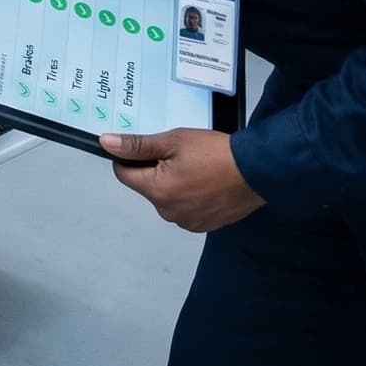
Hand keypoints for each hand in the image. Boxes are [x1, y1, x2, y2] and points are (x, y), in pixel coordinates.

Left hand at [100, 129, 263, 232]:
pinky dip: (190, 196)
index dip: (131, 158)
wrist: (258, 171)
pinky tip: (205, 182)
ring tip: (196, 168)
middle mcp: (168, 212)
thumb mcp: (173, 141)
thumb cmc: (218, 155)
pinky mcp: (203, 224)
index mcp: (157, 190)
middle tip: (180, 155)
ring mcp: (186, 221)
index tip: (146, 149)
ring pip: (166, 197)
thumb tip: (107, 143)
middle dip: (156, 170)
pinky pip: (185, 208)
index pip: (124, 174)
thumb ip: (137, 145)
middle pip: (147, 186)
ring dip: (174, 184)